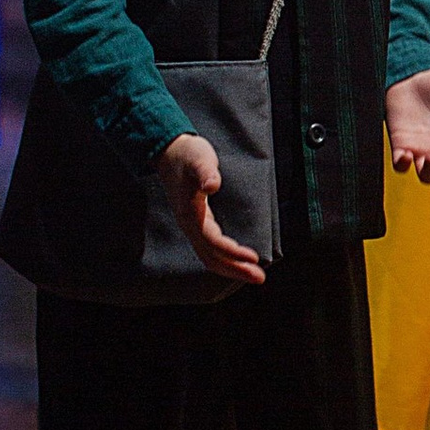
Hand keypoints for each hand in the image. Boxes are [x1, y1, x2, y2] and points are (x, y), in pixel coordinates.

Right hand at [157, 131, 263, 284]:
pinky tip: (238, 261)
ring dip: (232, 267)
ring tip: (254, 274)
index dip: (232, 252)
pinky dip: (224, 259)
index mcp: (190, 214)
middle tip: (260, 277)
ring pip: (209, 256)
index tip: (253, 257)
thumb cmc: (187, 155)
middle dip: (235, 269)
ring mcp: (191, 226)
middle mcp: (189, 224)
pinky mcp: (196, 223)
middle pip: (211, 257)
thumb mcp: (199, 159)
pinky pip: (209, 249)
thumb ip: (206, 171)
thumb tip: (212, 184)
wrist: (169, 152)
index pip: (212, 241)